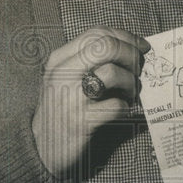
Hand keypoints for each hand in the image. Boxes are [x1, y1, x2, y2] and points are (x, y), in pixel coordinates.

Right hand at [32, 27, 149, 178]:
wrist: (40, 149)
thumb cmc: (61, 110)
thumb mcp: (65, 79)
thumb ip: (89, 61)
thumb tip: (131, 47)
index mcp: (59, 60)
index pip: (97, 33)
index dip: (126, 37)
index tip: (142, 47)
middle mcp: (63, 74)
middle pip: (107, 47)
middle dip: (132, 55)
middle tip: (140, 69)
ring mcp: (71, 97)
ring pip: (113, 73)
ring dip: (131, 83)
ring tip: (131, 94)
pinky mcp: (81, 121)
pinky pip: (117, 106)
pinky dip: (127, 108)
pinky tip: (123, 111)